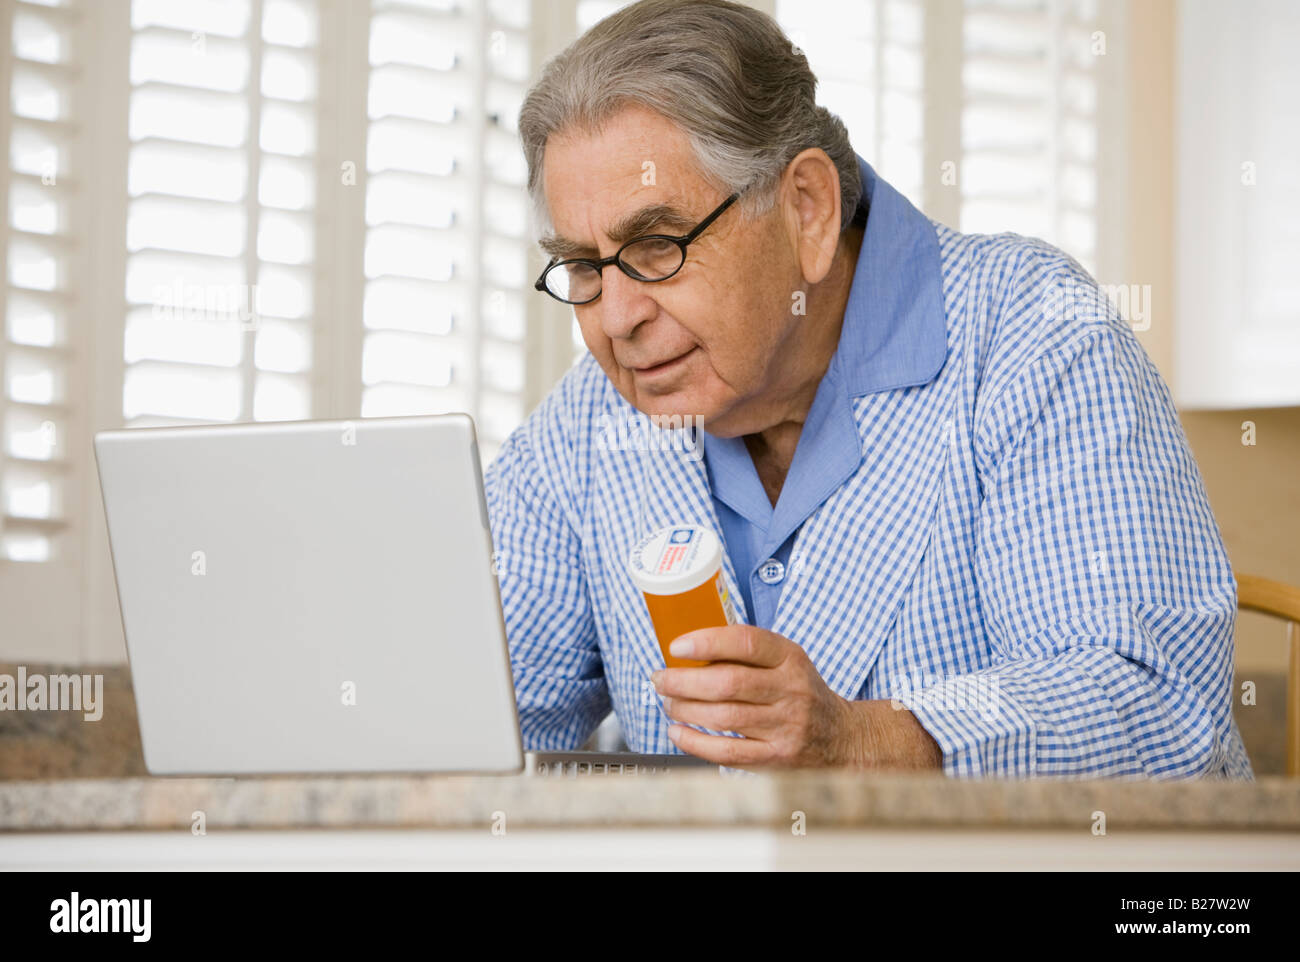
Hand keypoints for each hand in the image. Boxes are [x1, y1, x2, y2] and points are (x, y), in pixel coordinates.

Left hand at [650, 623, 861, 768]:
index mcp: (790, 658)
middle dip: (683, 681)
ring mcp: (785, 726)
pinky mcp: (776, 757)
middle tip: (660, 678)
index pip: (746, 642)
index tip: (677, 646)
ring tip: (668, 703)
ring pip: (724, 717)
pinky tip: (678, 732)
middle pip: (728, 683)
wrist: (841, 737)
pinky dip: (695, 742)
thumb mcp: (786, 661)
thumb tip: (688, 649)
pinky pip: (727, 752)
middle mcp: (790, 690)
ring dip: (685, 709)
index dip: (707, 642)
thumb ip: (746, 654)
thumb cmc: (800, 692)